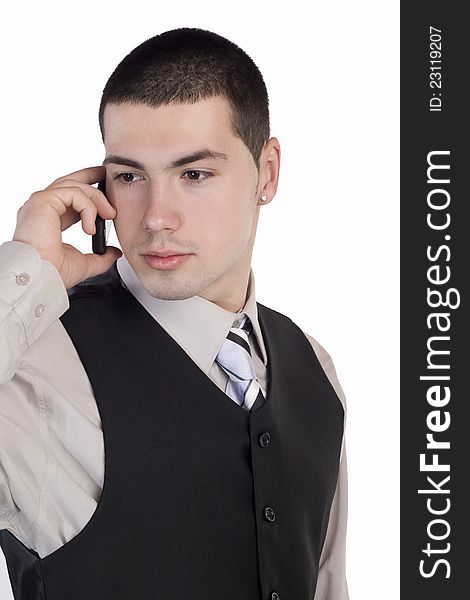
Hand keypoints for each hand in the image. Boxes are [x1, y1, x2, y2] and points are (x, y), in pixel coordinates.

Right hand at [13, 166, 121, 288]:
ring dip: (97, 198)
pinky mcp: (43, 201)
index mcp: (51, 220)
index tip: (105, 194)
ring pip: (75, 186)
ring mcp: (42, 203)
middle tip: (107, 176)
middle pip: (69, 182)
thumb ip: (102, 257)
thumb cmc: (53, 272)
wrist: (41, 277)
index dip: (88, 194)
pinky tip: (90, 227)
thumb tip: (115, 252)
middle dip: (90, 176)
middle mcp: (44, 208)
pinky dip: (88, 207)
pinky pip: (73, 193)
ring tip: (109, 215)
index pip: (70, 198)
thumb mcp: (86, 264)